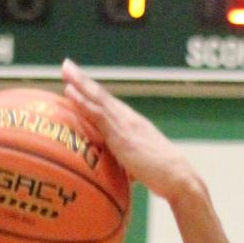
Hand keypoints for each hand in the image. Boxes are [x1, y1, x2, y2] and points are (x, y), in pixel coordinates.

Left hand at [61, 60, 196, 202]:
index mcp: (134, 125)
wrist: (177, 178)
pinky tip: (70, 92)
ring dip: (80, 83)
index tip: (80, 81)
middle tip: (67, 65)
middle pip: (102, 96)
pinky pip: (97, 114)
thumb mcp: (142, 168)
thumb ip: (130, 166)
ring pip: (98, 98)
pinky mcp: (121, 134)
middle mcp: (129, 120)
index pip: (110, 105)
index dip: (95, 93)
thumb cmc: (163, 178)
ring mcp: (125, 125)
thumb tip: (124, 176)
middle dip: (84, 80)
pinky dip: (82, 101)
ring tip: (65, 69)